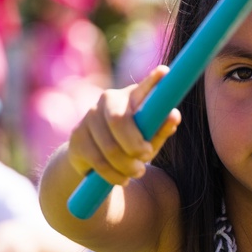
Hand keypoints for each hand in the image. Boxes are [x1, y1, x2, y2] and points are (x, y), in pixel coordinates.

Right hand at [66, 66, 180, 186]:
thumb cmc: (129, 145)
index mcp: (132, 97)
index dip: (152, 81)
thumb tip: (173, 116)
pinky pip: (98, 160)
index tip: (164, 73)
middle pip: (119, 121)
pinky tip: (121, 179)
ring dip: (127, 166)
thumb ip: (161, 129)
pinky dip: (113, 174)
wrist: (92, 161)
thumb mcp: (149, 139)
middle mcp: (108, 99)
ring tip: (136, 172)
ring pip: (110, 147)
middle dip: (135, 145)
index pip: (143, 88)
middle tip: (147, 157)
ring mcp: (90, 116)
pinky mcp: (77, 137)